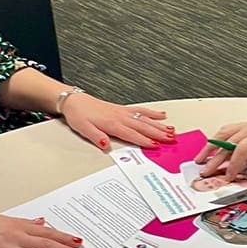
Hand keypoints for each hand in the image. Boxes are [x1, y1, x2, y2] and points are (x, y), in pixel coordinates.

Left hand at [60, 94, 174, 149]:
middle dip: (158, 133)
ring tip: (171, 130)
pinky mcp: (123, 109)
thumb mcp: (84, 129)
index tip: (156, 146)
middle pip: (143, 126)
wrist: (75, 101)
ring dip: (159, 125)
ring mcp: (123, 112)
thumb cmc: (79, 115)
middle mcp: (120, 117)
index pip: (132, 135)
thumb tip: (106, 145)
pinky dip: (152, 113)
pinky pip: (141, 110)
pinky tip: (161, 115)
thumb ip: (96, 137)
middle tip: (171, 139)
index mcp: (112, 124)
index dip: (145, 141)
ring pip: (145, 118)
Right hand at [193, 114, 246, 181]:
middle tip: (206, 171)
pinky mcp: (243, 126)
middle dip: (215, 159)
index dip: (234, 164)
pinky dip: (215, 140)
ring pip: (223, 134)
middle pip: (228, 142)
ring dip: (210, 147)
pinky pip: (225, 132)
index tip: (229, 176)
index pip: (242, 149)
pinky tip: (209, 149)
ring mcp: (246, 125)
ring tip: (200, 159)